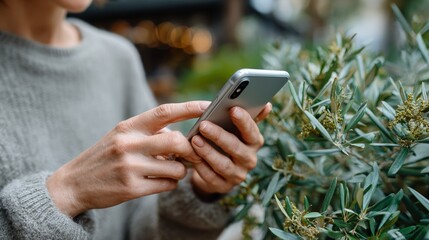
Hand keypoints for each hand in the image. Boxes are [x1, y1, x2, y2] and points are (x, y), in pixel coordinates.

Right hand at [47, 101, 208, 216]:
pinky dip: (171, 183)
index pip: (164, 112)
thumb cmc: (105, 157)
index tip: (208, 105)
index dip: (189, 107)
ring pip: (176, 167)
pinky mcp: (131, 188)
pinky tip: (160, 182)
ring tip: (170, 170)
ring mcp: (130, 167)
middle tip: (191, 154)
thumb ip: (149, 132)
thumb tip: (181, 133)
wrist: (74, 183)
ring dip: (180, 170)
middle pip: (176, 140)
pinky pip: (167, 185)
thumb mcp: (121, 136)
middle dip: (190, 149)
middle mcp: (129, 144)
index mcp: (128, 127)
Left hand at [190, 103, 271, 195]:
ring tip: (194, 139)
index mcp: (255, 143)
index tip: (232, 109)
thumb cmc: (229, 140)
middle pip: (236, 148)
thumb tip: (267, 105)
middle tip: (204, 124)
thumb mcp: (238, 128)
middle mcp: (249, 160)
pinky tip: (191, 156)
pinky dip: (200, 166)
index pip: (252, 132)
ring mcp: (237, 175)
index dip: (244, 121)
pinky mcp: (223, 186)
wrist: (219, 168)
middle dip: (219, 136)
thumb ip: (250, 116)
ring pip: (223, 164)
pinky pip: (210, 177)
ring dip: (208, 152)